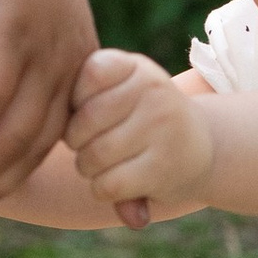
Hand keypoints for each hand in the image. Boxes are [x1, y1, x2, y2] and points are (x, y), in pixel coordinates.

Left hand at [65, 49, 214, 226]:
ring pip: (93, 156)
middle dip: (76, 141)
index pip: (90, 73)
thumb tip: (61, 122)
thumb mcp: (121, 92)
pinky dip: (102, 190)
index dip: (77, 100)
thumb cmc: (139, 119)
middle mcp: (154, 91)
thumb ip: (86, 94)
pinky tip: (117, 183)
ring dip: (87, 168)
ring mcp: (162, 128)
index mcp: (137, 67)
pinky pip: (108, 184)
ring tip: (104, 164)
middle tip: (89, 145)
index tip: (89, 110)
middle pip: (86, 120)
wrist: (196, 148)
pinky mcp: (162, 167)